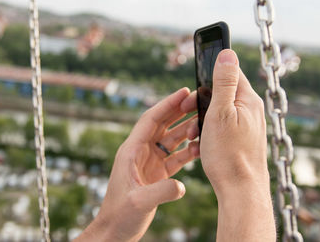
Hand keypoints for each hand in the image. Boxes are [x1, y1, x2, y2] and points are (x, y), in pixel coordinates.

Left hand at [75, 88, 198, 241]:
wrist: (116, 231)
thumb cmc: (120, 216)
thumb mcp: (139, 202)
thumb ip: (161, 192)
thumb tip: (182, 186)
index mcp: (132, 150)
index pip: (150, 119)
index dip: (167, 104)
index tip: (183, 92)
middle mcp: (140, 152)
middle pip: (162, 124)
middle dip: (179, 111)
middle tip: (198, 100)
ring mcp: (149, 162)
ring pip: (170, 139)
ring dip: (185, 131)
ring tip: (203, 124)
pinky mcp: (157, 174)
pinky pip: (175, 156)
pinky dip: (187, 151)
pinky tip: (199, 149)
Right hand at [200, 49, 275, 240]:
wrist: (241, 192)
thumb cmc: (229, 155)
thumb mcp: (221, 113)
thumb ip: (224, 82)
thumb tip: (228, 53)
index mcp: (248, 100)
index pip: (231, 73)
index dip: (210, 74)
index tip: (195, 81)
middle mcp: (252, 111)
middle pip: (222, 94)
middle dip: (201, 102)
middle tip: (186, 112)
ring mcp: (248, 126)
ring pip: (220, 113)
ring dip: (202, 120)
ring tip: (193, 135)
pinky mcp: (243, 140)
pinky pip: (223, 128)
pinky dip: (209, 132)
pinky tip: (201, 145)